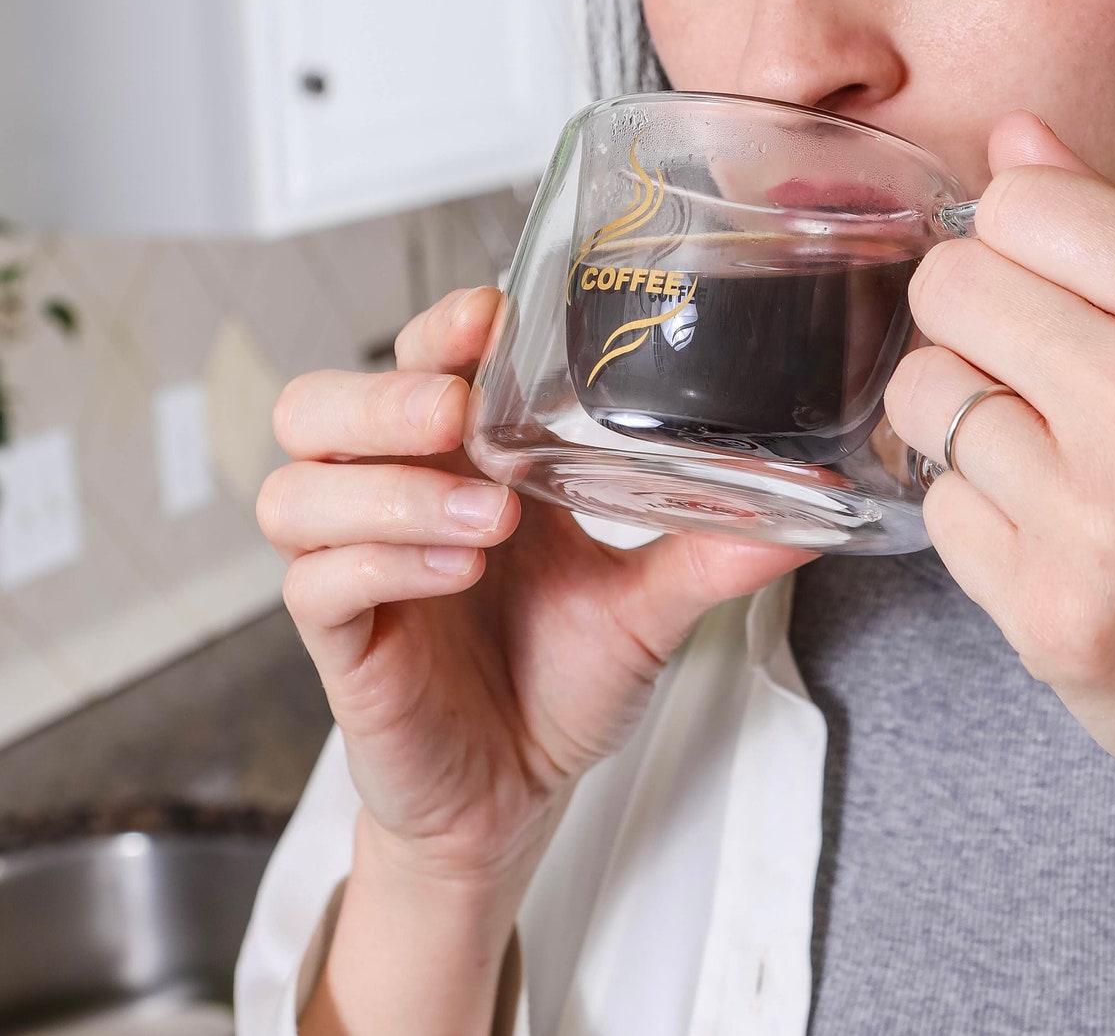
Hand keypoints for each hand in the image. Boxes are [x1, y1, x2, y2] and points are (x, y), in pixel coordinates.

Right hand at [260, 287, 802, 1032]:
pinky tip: (458, 571)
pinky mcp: (340, 640)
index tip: (491, 317)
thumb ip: (714, 548)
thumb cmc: (562, 678)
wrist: (516, 797)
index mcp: (462, 458)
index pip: (415, 356)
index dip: (438, 326)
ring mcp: (357, 564)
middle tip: (458, 414)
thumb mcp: (649, 604)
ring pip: (297, 487)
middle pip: (317, 402)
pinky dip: (383, 562)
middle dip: (382, 393)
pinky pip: (316, 582)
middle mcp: (397, 494)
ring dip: (389, 489)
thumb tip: (817, 502)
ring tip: (490, 520)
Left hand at [885, 113, 1114, 1035]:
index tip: (1032, 286)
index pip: (1019, 204)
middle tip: (1023, 378)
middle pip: (948, 286)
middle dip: (966, 327)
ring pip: (921, 394)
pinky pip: (934, 505)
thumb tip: (1014, 136)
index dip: (1005, 243)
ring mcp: (1102, 512)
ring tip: (1038, 464)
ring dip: (958, 426)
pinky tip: (1042, 537)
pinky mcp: (1048, 606)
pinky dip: (970, 518)